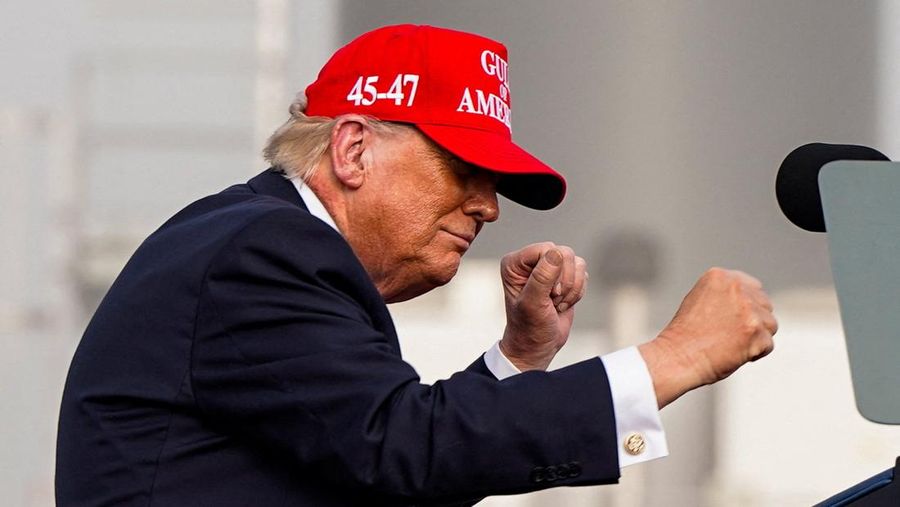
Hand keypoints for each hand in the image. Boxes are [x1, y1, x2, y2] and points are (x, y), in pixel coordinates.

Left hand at [499, 242, 587, 370]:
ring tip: (556, 303)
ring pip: (576, 262)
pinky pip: (582, 272)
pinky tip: (563, 303)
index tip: (548, 294)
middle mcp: (530, 261)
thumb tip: (557, 253)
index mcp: (514, 263)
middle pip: (564, 253)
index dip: (554, 271)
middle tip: (552, 300)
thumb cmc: (529, 328)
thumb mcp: (532, 304)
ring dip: (572, 289)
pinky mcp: (564, 275)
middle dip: (565, 282)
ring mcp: (548, 267)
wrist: (539, 346)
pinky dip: (578, 292)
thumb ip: (542, 277)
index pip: (546, 249)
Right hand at [638, 267, 777, 407]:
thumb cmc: (685, 334)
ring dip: (755, 337)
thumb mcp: (699, 298)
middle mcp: (736, 288)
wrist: (678, 356)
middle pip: (764, 305)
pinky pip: (768, 345)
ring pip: (770, 324)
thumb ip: (725, 294)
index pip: (753, 287)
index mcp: (720, 276)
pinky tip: (734, 353)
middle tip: (729, 334)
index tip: (734, 319)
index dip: (746, 306)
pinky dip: (754, 353)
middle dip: (753, 320)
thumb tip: (751, 300)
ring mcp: (748, 310)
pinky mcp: (755, 332)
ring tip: (730, 343)